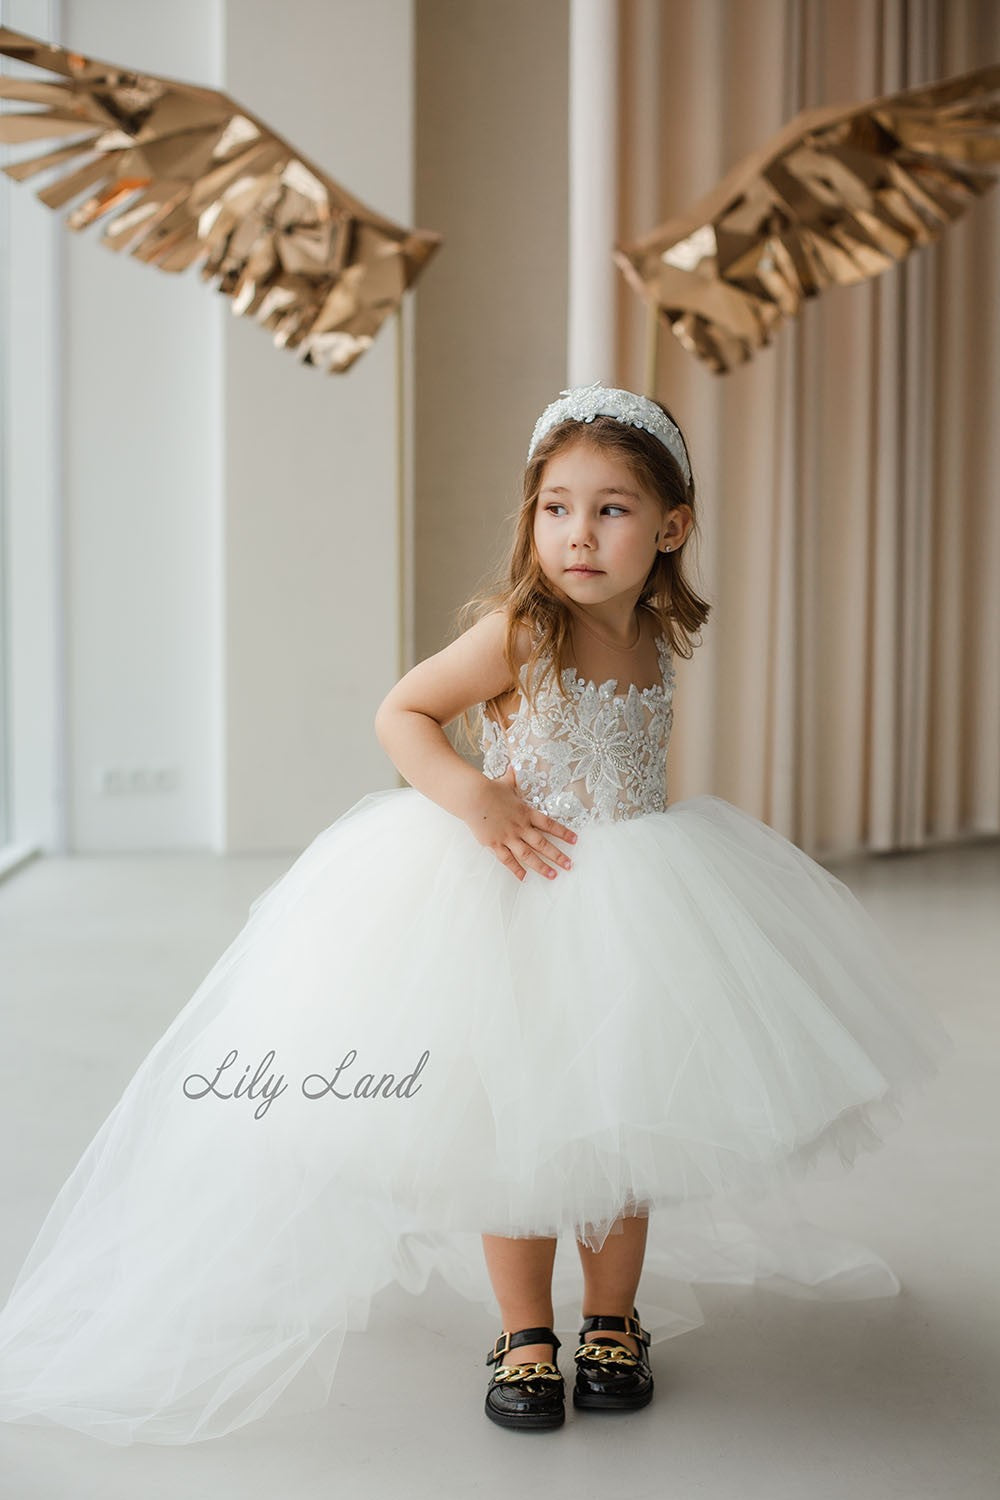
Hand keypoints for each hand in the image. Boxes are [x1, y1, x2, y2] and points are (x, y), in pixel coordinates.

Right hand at [464, 766, 576, 881]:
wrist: (473, 797)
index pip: (549, 824)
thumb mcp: (506, 782)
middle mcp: (521, 827)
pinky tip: (524, 877)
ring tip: (553, 875)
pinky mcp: (495, 844)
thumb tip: (514, 766)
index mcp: (526, 812)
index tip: (575, 840)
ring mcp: (509, 837)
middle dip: (557, 855)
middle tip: (569, 865)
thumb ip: (513, 778)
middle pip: (543, 844)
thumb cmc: (490, 789)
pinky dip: (516, 868)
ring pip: (528, 854)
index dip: (563, 832)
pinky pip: (507, 859)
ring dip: (541, 866)